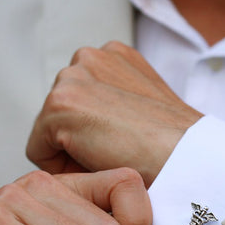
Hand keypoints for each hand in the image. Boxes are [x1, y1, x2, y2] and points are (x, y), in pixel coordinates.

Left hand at [26, 41, 202, 185]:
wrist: (186, 158)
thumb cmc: (175, 147)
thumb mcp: (147, 108)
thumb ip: (117, 103)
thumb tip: (92, 128)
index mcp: (114, 55)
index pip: (80, 100)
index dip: (94, 134)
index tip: (122, 147)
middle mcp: (90, 56)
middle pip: (59, 114)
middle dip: (78, 140)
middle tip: (115, 156)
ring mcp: (73, 77)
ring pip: (48, 132)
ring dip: (71, 153)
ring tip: (109, 159)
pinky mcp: (59, 104)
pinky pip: (38, 152)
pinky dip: (61, 169)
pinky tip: (95, 166)